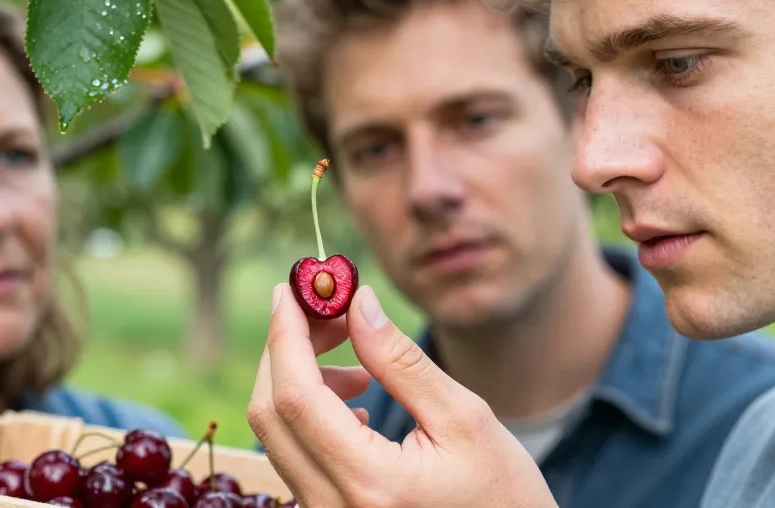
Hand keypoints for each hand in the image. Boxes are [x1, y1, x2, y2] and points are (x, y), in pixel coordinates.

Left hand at [247, 283, 557, 507]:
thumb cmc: (503, 495)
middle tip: (327, 313)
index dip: (287, 335)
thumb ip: (401, 361)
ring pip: (278, 434)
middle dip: (287, 349)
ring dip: (300, 380)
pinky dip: (309, 413)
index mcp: (368, 483)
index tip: (292, 288)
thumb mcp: (464, 419)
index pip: (296, 396)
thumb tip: (357, 303)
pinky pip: (295, 455)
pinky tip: (355, 403)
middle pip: (271, 413)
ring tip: (360, 367)